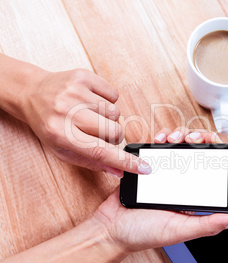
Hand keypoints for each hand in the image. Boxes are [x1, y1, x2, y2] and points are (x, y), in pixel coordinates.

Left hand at [21, 68, 149, 176]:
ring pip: (116, 113)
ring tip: (92, 115)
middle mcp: (67, 111)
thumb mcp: (63, 149)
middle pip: (114, 131)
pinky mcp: (83, 76)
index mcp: (60, 134)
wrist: (31, 92)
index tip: (144, 167)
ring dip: (109, 118)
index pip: (100, 152)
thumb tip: (119, 171)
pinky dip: (108, 101)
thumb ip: (92, 162)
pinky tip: (92, 101)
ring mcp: (75, 91)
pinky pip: (114, 95)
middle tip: (99, 133)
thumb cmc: (48, 124)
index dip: (126, 162)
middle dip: (113, 136)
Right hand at [94, 127, 227, 252]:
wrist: (110, 229)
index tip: (214, 144)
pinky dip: (161, 138)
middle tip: (194, 139)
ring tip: (175, 138)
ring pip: (178, 145)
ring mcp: (164, 172)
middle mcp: (180, 181)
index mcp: (192, 195)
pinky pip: (157, 147)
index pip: (211, 168)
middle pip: (196, 151)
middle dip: (198, 138)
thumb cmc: (143, 233)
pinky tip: (160, 139)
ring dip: (180, 135)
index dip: (216, 152)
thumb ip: (207, 224)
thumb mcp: (180, 230)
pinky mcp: (147, 165)